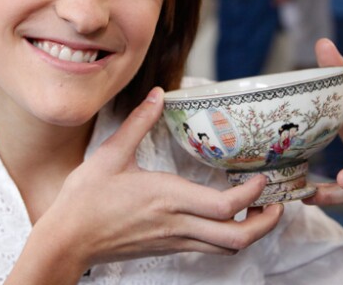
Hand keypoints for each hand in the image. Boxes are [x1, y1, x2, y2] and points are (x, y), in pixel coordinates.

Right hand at [35, 88, 284, 271]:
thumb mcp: (110, 154)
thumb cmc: (85, 200)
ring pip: (226, 248)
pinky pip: (208, 248)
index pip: (225, 206)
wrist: (67, 240)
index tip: (262, 177)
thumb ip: (138, 123)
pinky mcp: (166, 247)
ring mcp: (173, 240)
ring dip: (249, 233)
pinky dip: (226, 237)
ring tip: (257, 210)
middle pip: (237, 237)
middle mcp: (177, 224)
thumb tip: (157, 95)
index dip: (252, 195)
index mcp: (167, 198)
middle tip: (276, 203)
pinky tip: (223, 218)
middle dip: (265, 224)